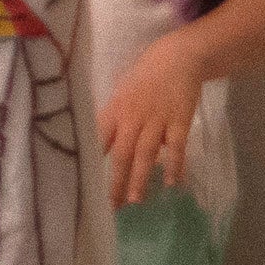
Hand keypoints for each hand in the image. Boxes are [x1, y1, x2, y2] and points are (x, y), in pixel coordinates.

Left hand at [101, 39, 203, 206]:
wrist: (179, 57)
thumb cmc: (146, 74)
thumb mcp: (121, 90)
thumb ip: (112, 115)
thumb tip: (99, 142)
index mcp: (115, 109)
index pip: (99, 139)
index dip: (91, 162)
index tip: (84, 184)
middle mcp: (134, 117)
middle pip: (122, 153)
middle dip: (116, 182)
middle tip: (112, 207)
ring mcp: (158, 120)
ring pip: (146, 154)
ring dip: (141, 179)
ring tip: (136, 201)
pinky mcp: (180, 121)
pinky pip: (177, 147)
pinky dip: (175, 165)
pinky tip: (173, 183)